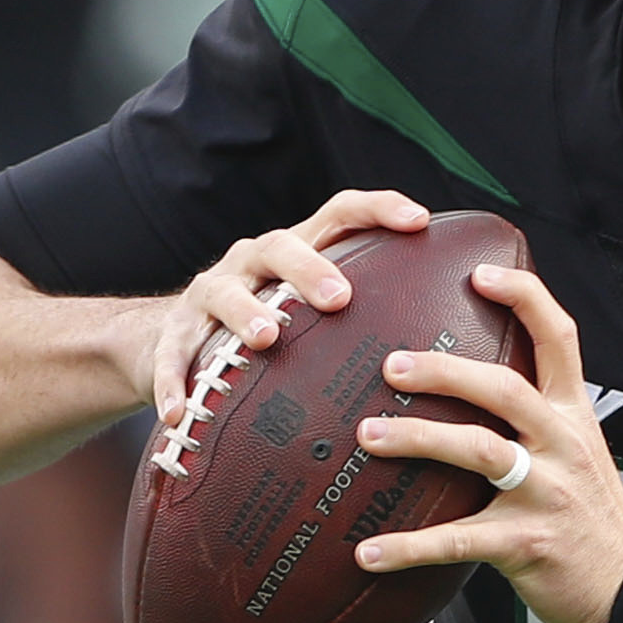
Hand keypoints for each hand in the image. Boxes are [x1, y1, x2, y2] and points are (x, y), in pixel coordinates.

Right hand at [143, 189, 430, 424]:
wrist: (168, 340)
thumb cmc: (269, 330)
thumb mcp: (310, 312)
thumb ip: (366, 317)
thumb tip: (455, 349)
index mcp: (296, 251)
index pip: (341, 213)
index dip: (379, 209)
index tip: (420, 221)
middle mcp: (253, 263)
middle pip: (281, 246)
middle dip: (311, 268)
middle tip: (340, 298)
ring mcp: (210, 294)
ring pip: (225, 293)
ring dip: (245, 313)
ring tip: (264, 339)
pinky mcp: (173, 334)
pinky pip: (173, 355)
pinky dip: (176, 381)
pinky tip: (181, 413)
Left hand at [351, 263, 622, 622]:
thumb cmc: (588, 512)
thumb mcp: (576, 447)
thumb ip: (534, 412)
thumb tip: (466, 376)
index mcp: (574, 413)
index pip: (559, 338)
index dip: (523, 299)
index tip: (480, 274)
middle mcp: (563, 443)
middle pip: (505, 390)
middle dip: (445, 372)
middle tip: (392, 366)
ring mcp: (546, 492)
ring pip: (480, 451)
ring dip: (419, 440)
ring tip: (369, 436)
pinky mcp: (526, 542)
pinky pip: (458, 540)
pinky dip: (408, 547)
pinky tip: (368, 552)